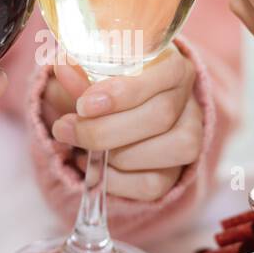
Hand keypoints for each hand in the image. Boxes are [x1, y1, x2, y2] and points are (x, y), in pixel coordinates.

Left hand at [43, 48, 202, 201]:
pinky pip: (152, 184)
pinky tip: (95, 167)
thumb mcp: (92, 75)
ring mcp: (188, 139)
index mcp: (174, 67)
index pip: (166, 73)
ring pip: (164, 151)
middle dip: (105, 129)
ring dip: (113, 155)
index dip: (125, 91)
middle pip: (160, 116)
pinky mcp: (177, 173)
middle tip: (65, 129)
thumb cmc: (107, 89)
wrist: (116, 119)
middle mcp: (189, 102)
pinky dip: (116, 180)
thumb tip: (64, 68)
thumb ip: (80, 74)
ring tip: (81, 148)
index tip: (84, 105)